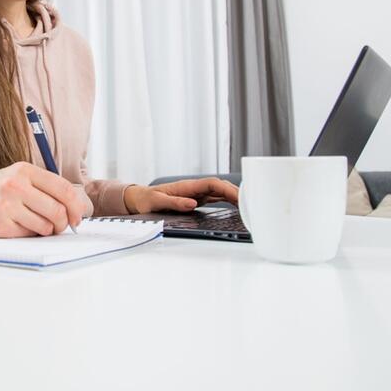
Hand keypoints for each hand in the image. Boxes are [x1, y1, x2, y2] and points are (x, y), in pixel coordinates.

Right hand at [0, 162, 89, 236]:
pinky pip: (28, 235)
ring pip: (46, 226)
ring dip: (45, 231)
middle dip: (63, 223)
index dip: (76, 206)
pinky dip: (27, 235)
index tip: (77, 217)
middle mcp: (16, 185)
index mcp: (24, 170)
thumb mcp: (15, 178)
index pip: (64, 188)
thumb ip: (42, 187)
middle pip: (58, 210)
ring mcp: (7, 205)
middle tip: (58, 227)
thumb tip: (73, 207)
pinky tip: (16, 227)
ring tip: (34, 225)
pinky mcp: (0, 224)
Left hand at [123, 177, 238, 213]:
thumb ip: (174, 202)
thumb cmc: (146, 199)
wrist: (140, 199)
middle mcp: (194, 188)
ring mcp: (196, 193)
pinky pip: (215, 198)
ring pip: (219, 191)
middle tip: (250, 204)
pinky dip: (227, 201)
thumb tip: (192, 203)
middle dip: (235, 192)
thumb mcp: (156, 202)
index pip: (212, 184)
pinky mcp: (196, 199)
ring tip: (248, 206)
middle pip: (219, 186)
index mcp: (186, 186)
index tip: (239, 197)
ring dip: (234, 197)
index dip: (227, 189)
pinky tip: (236, 206)